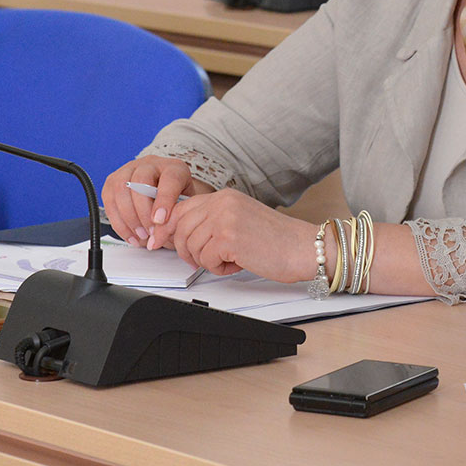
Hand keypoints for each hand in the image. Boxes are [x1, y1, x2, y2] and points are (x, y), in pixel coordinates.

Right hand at [102, 156, 211, 247]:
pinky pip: (109, 201)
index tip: (160, 221)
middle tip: (150, 234)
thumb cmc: (177, 200)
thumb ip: (177, 217)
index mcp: (174, 167)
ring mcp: (128, 170)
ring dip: (129, 219)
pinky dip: (118, 222)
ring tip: (140, 237)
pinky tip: (130, 236)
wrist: (165, 193)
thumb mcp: (185, 206)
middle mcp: (150, 164)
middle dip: (143, 212)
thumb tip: (161, 236)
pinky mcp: (112, 181)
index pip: (169, 179)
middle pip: (140, 182)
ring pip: (121, 190)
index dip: (164, 201)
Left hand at [164, 189, 316, 279]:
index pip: (180, 209)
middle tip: (203, 260)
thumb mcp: (239, 221)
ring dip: (207, 261)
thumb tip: (178, 235)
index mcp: (225, 196)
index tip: (160, 242)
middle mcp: (223, 202)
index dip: (168, 229)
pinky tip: (238, 263)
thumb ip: (212, 222)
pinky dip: (219, 268)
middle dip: (186, 250)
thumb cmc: (277, 240)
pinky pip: (205, 259)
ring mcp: (225, 218)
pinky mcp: (229, 238)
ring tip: (230, 259)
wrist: (305, 248)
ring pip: (191, 246)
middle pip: (180, 227)